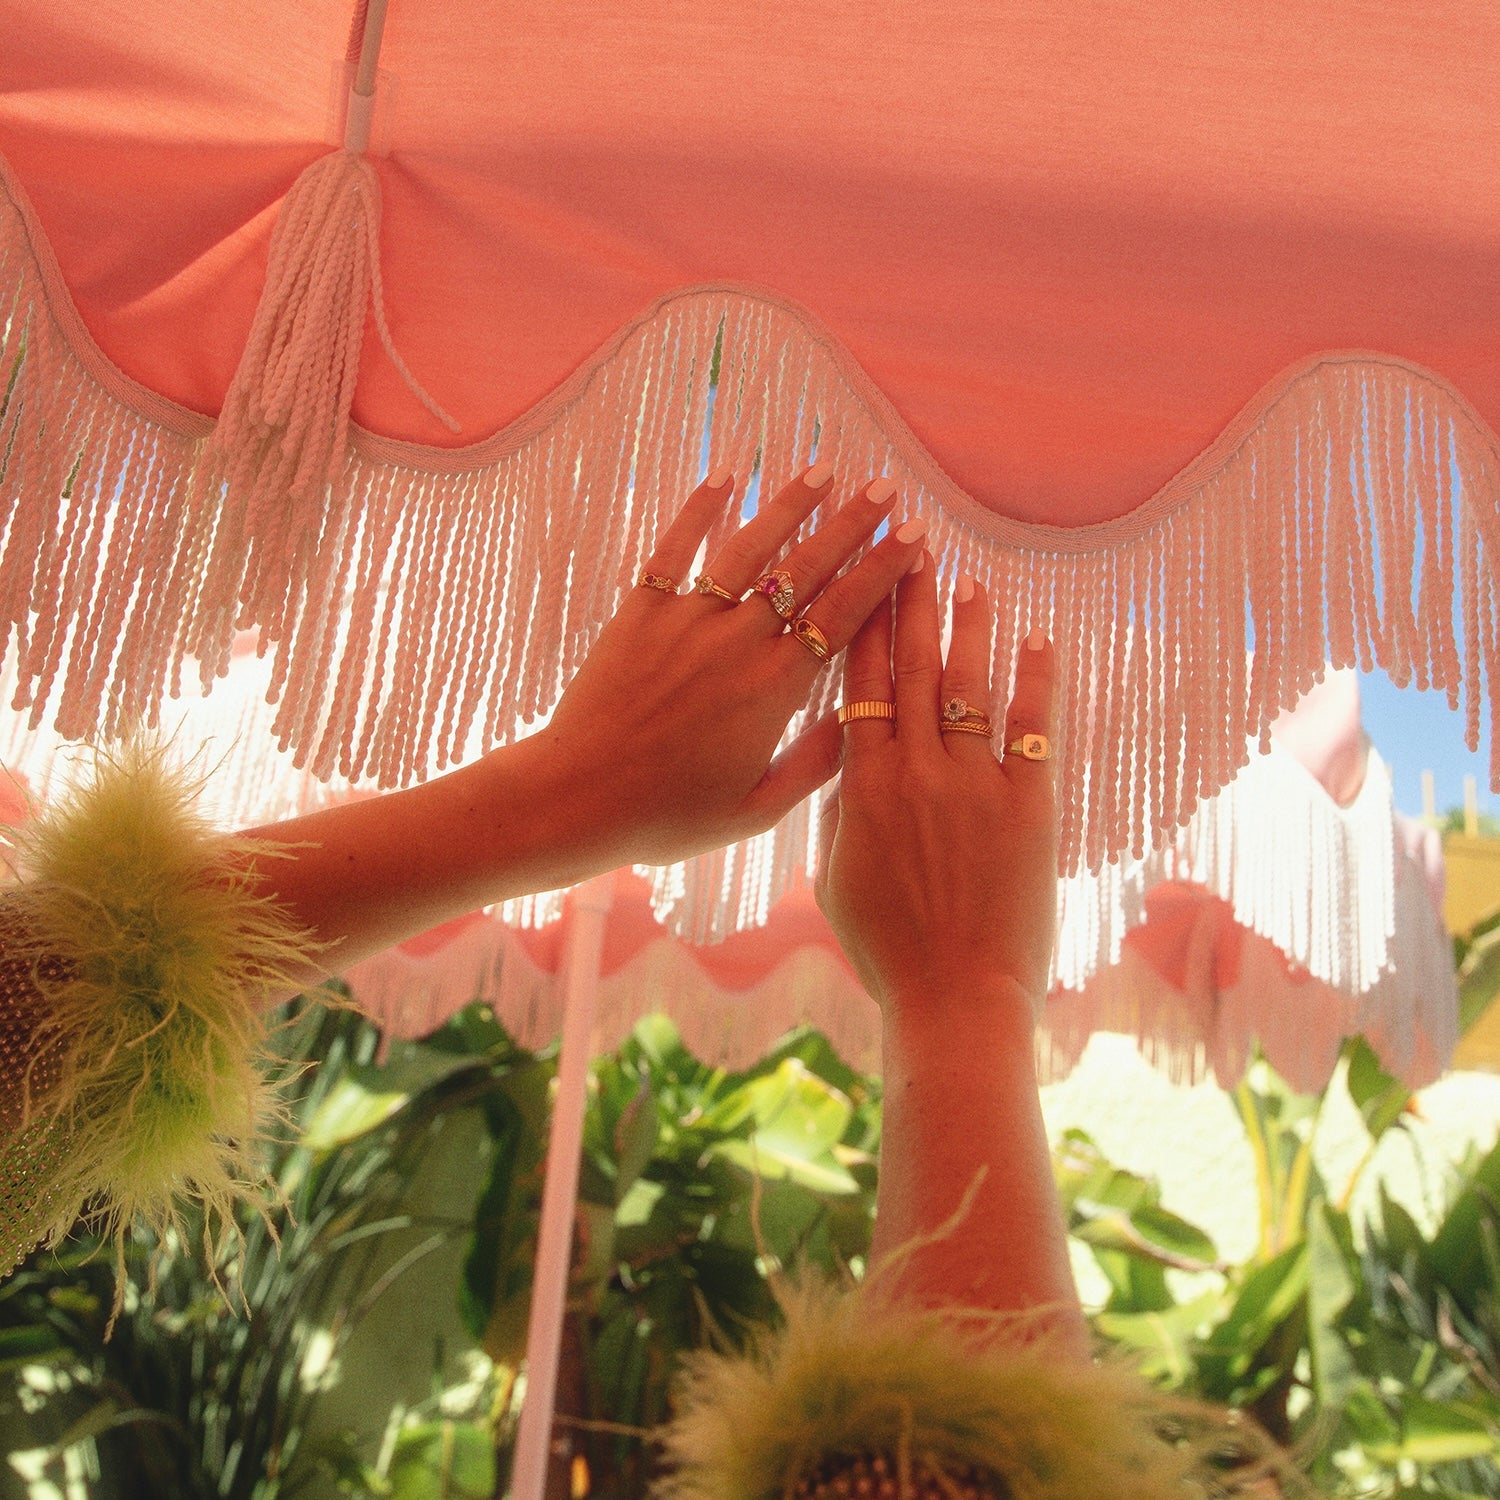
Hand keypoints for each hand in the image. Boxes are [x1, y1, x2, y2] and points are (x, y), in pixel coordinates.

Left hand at [529, 466, 927, 868]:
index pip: (846, 613)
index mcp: (775, 688)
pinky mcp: (640, 613)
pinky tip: (725, 474)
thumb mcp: (755, 811)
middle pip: (808, 568)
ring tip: (824, 469)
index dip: (884, 570)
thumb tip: (858, 721)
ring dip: (789, 504)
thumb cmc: (667, 816)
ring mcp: (687, 620)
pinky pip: (673, 549)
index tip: (915, 538)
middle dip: (854, 524)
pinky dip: (699, 509)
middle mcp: (738, 641)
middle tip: (887, 487)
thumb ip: (813, 765)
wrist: (576, 799)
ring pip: (749, 548)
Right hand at [815, 559, 1058, 1016]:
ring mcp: (975, 786)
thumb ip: (842, 813)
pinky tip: (1038, 640)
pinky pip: (1034, 731)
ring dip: (969, 630)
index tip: (862, 583)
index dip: (863, 628)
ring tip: (969, 582)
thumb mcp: (836, 878)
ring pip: (969, 687)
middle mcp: (917, 772)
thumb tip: (849, 764)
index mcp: (863, 787)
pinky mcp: (1028, 809)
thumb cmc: (887, 949)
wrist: (954, 998)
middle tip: (913, 551)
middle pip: (913, 670)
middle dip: (911, 605)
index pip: (860, 686)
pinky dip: (1036, 682)